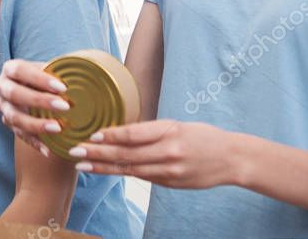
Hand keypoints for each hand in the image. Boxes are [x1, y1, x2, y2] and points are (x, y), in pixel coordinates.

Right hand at [0, 59, 69, 156]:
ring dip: (36, 124)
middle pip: (15, 93)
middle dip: (39, 101)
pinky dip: (35, 143)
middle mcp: (2, 87)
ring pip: (14, 117)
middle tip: (64, 107)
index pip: (19, 70)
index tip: (62, 88)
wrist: (34, 89)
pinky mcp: (8, 123)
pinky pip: (20, 135)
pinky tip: (49, 150)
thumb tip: (81, 76)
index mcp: (10, 69)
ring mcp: (4, 107)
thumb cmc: (45, 77)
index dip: (39, 79)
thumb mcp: (49, 70)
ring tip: (57, 128)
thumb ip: (58, 72)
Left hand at [68, 119, 239, 188]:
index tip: (91, 135)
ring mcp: (169, 171)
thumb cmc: (203, 136)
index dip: (111, 136)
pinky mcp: (170, 183)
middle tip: (75, 152)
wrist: (231, 159)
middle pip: (126, 154)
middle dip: (98, 154)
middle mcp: (168, 152)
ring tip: (82, 165)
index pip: (134, 134)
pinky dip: (121, 173)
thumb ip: (151, 130)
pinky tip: (104, 171)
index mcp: (169, 132)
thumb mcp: (177, 125)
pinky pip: (141, 177)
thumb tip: (121, 131)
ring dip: (103, 168)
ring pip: (129, 169)